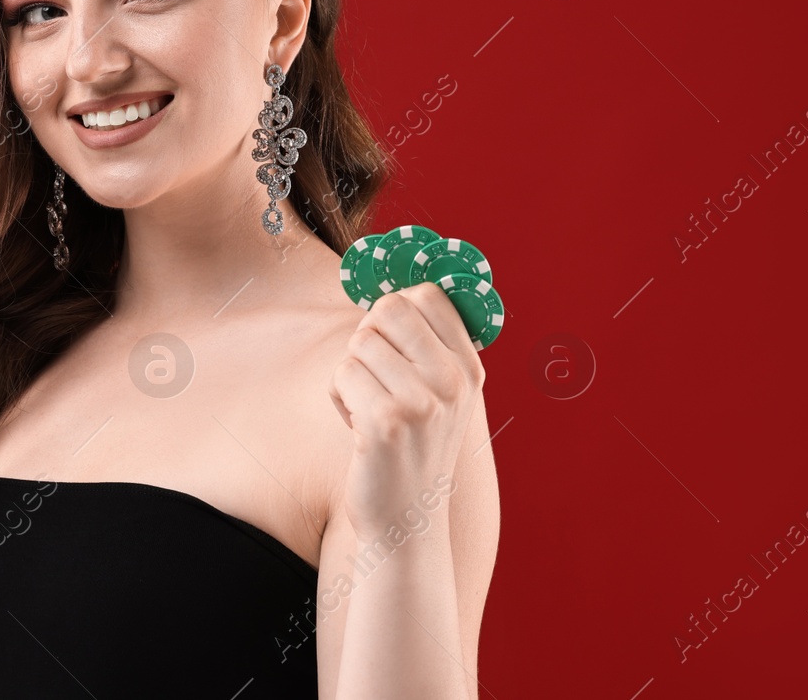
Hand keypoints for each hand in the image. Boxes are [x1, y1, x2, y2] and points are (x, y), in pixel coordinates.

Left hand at [328, 281, 487, 535]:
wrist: (407, 521)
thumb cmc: (412, 448)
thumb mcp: (441, 395)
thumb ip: (428, 344)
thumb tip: (396, 287)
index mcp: (469, 368)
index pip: (429, 295)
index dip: (398, 309)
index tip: (393, 341)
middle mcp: (452, 381)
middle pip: (389, 308)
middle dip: (368, 334)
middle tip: (374, 372)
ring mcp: (422, 402)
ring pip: (359, 342)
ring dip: (351, 373)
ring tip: (368, 407)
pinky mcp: (386, 423)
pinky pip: (342, 374)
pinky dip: (338, 396)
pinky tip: (357, 426)